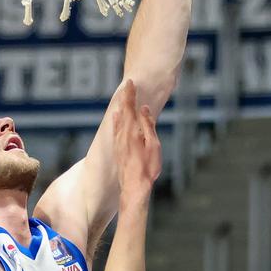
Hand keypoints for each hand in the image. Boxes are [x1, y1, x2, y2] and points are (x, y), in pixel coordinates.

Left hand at [112, 81, 160, 202]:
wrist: (134, 187)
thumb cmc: (147, 168)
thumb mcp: (153, 145)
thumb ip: (148, 125)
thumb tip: (144, 108)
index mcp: (131, 131)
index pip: (129, 107)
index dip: (130, 94)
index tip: (130, 83)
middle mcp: (122, 134)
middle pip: (122, 110)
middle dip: (125, 97)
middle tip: (127, 86)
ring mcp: (118, 142)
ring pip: (118, 118)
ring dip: (121, 106)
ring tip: (123, 97)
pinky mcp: (117, 148)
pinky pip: (116, 127)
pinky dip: (118, 117)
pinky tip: (117, 117)